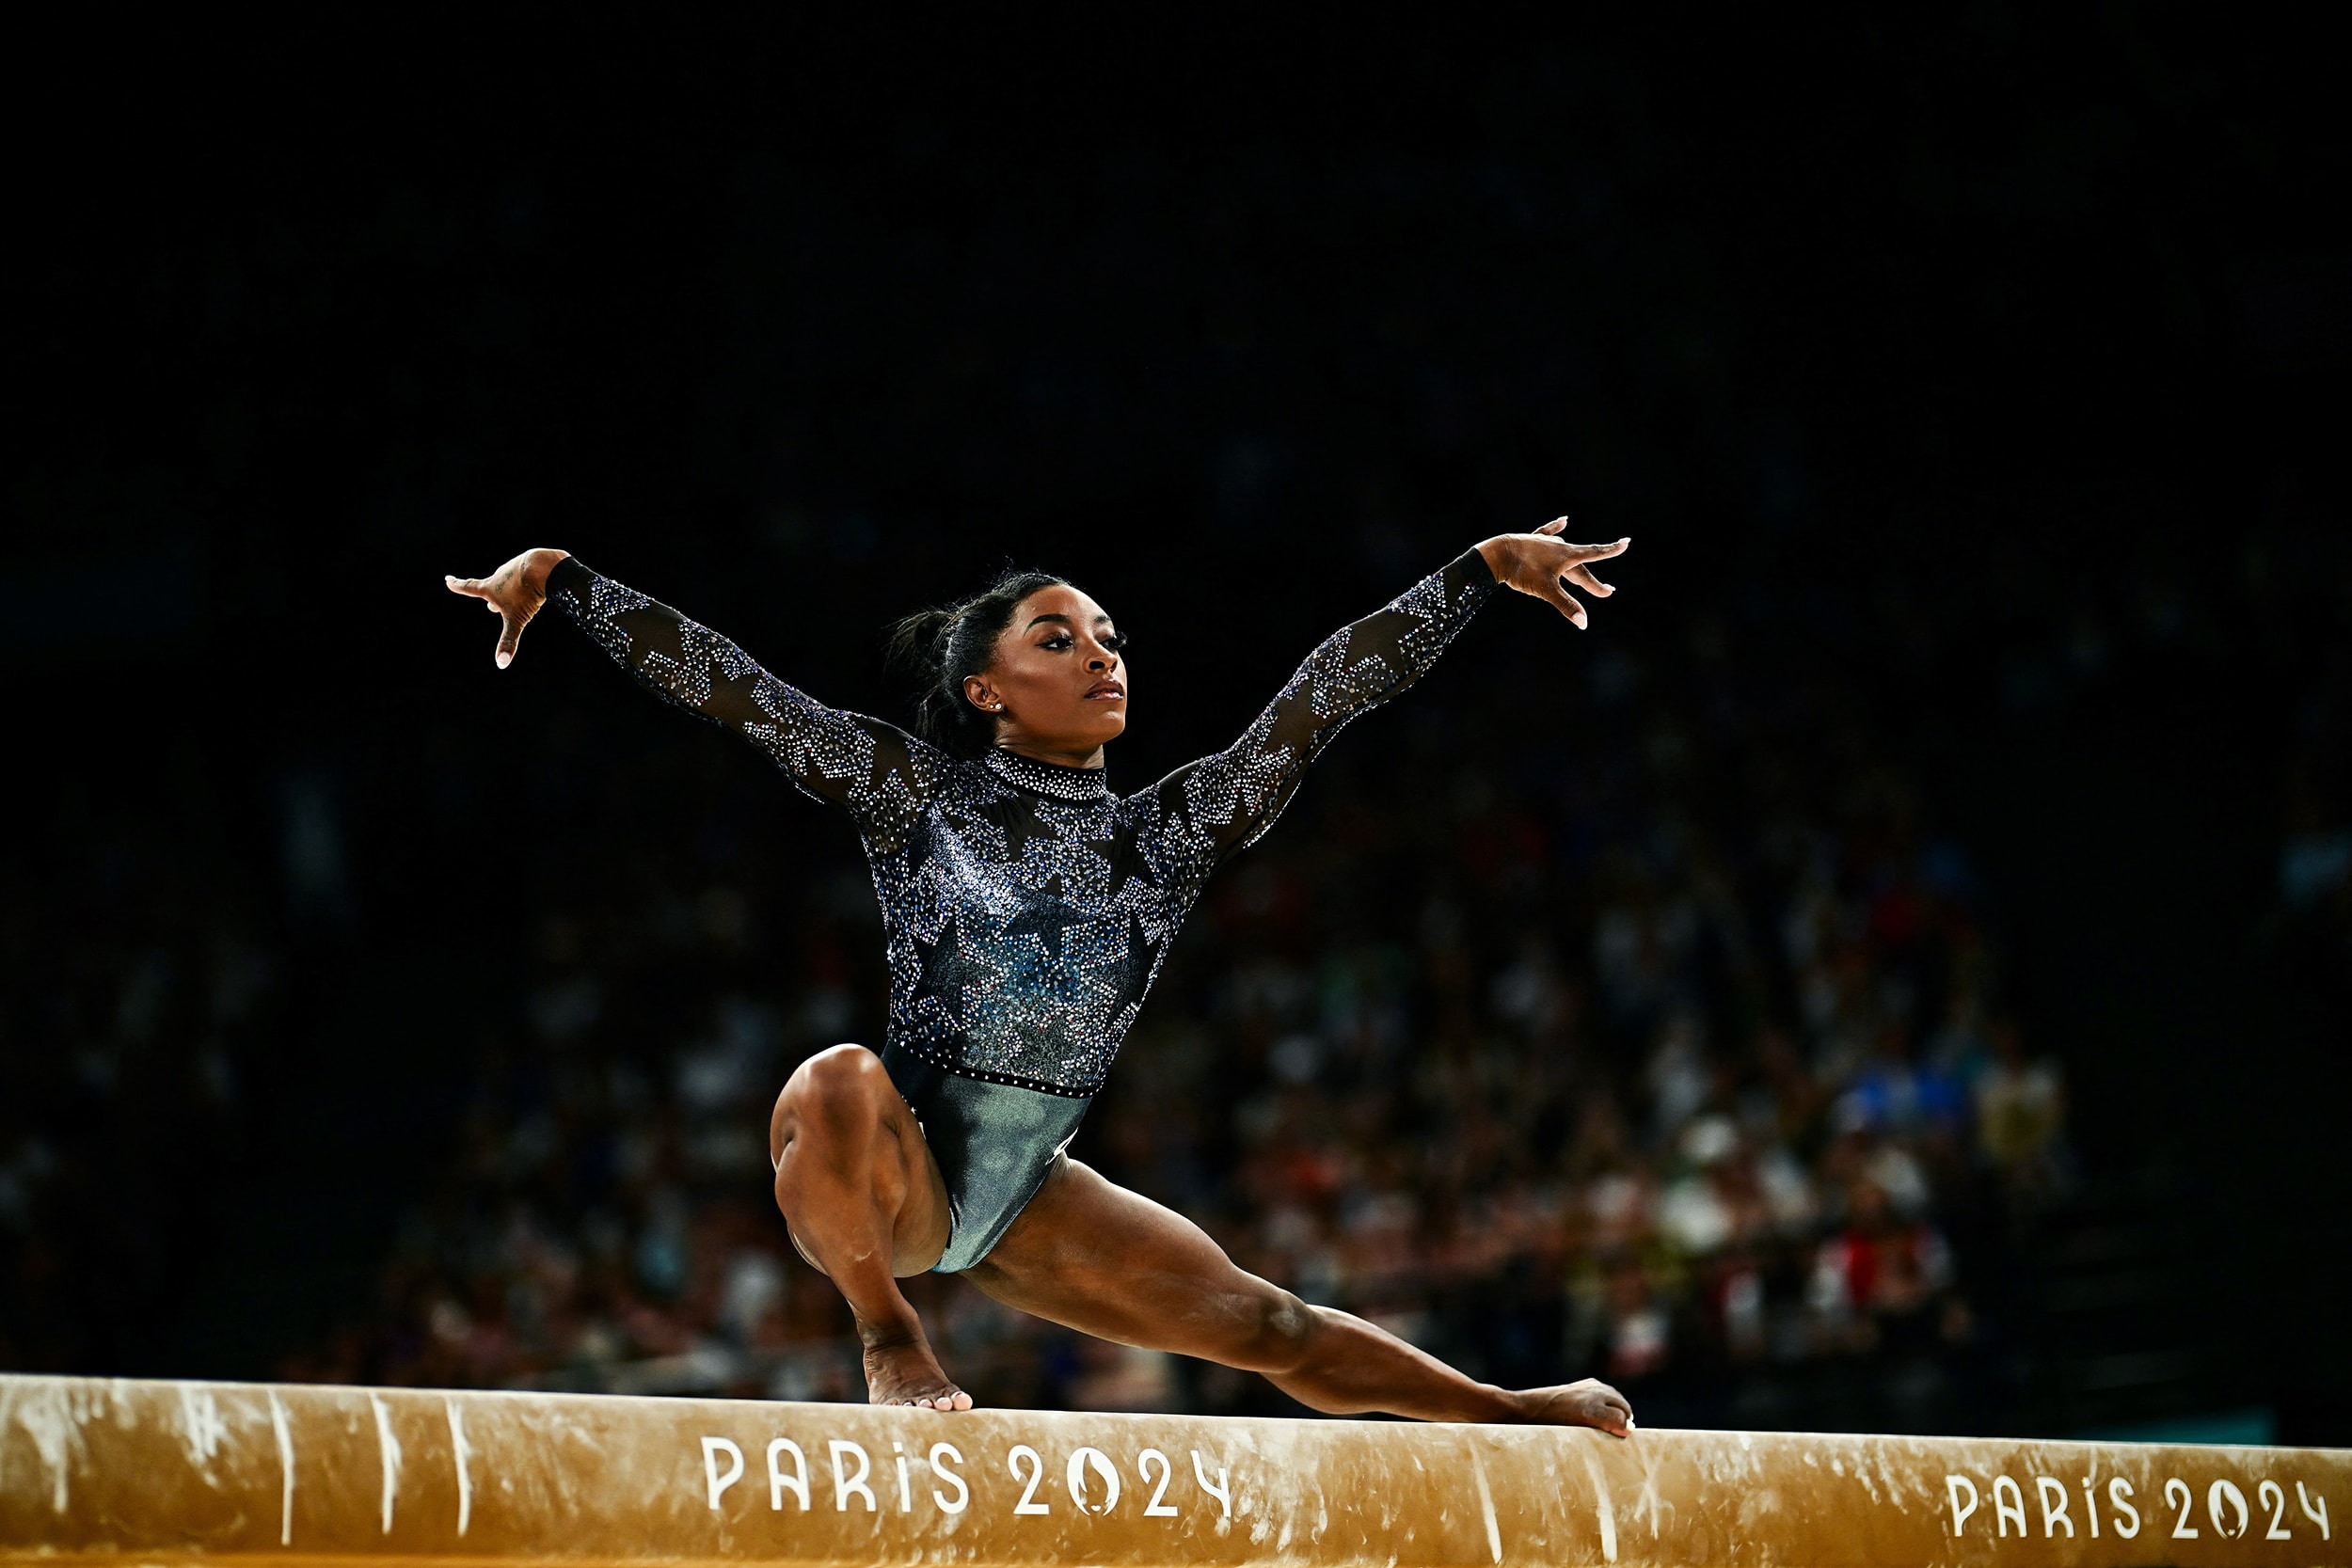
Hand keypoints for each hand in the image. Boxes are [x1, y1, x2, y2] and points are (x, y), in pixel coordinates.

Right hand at [444, 548, 568, 666]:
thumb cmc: (526, 593)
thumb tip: (501, 664)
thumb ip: (509, 640)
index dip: (458, 585)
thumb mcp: (517, 619)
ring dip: (513, 591)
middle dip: (493, 600)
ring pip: (511, 583)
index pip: (469, 587)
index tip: (448, 580)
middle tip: (491, 608)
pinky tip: (540, 583)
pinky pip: (528, 576)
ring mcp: (514, 567)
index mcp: (491, 588)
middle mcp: (500, 575)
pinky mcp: (529, 563)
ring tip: (522, 597)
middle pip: (494, 591)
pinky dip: (531, 582)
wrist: (544, 566)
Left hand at [1476, 520, 1628, 627]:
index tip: (1626, 542)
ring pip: (1566, 553)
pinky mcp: (1532, 541)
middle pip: (1581, 566)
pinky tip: (1563, 521)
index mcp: (1567, 556)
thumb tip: (1584, 623)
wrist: (1498, 554)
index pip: (1595, 554)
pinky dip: (1555, 529)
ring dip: (1577, 563)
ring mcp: (1546, 543)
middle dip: (1593, 581)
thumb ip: (1566, 605)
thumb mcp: (1546, 590)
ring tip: (1586, 564)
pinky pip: (1548, 533)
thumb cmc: (1524, 571)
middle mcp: (1560, 547)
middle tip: (1606, 592)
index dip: (1611, 550)